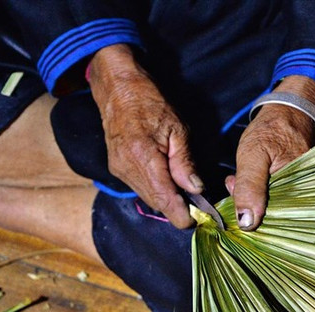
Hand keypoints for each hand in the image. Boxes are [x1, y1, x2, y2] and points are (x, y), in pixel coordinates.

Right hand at [88, 44, 200, 228]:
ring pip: (148, 197)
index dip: (180, 214)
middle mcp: (126, 167)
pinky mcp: (116, 168)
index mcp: (143, 156)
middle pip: (156, 202)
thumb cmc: (150, 103)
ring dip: (167, 200)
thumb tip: (196, 189)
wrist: (117, 88)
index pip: (163, 199)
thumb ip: (185, 162)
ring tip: (185, 192)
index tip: (195, 220)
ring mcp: (119, 169)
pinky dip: (156, 190)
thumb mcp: (177, 129)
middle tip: (198, 206)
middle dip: (177, 208)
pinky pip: (140, 188)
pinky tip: (168, 181)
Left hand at [226, 76, 314, 230]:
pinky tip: (251, 180)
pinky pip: (274, 199)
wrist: (290, 113)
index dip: (249, 213)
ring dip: (250, 197)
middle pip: (271, 216)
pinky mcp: (294, 189)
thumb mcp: (254, 155)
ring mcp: (300, 193)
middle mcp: (304, 197)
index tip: (234, 196)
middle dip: (247, 203)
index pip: (272, 221)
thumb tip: (247, 222)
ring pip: (270, 208)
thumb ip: (250, 187)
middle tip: (235, 182)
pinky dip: (258, 192)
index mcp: (299, 193)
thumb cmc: (273, 130)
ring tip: (242, 178)